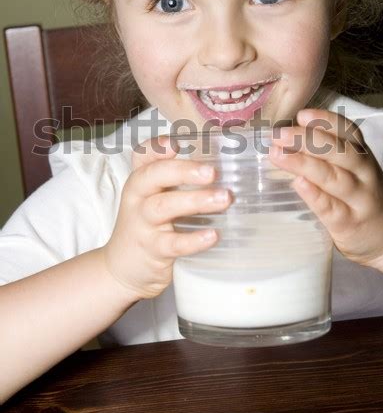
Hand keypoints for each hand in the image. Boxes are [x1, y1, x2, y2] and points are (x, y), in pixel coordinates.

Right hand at [102, 135, 230, 298]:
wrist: (122, 269)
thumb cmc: (149, 226)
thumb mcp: (156, 198)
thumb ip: (180, 181)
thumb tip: (229, 167)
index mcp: (141, 180)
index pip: (142, 156)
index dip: (157, 147)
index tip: (176, 143)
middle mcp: (138, 197)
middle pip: (153, 175)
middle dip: (183, 171)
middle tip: (212, 172)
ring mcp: (142, 224)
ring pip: (164, 207)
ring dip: (195, 201)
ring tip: (224, 199)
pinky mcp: (151, 250)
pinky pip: (172, 243)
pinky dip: (193, 240)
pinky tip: (212, 235)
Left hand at [269, 109, 382, 276]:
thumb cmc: (360, 196)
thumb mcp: (352, 170)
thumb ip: (325, 155)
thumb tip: (284, 139)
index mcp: (361, 155)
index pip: (347, 132)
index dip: (325, 121)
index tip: (301, 115)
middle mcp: (363, 174)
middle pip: (339, 152)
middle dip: (307, 140)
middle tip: (279, 135)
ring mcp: (358, 199)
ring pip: (334, 178)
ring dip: (304, 164)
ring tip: (278, 155)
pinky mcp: (349, 223)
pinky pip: (331, 208)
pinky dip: (315, 195)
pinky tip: (298, 184)